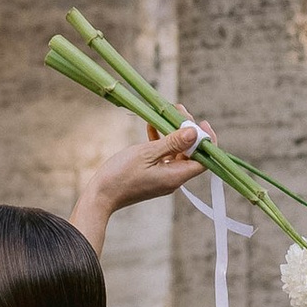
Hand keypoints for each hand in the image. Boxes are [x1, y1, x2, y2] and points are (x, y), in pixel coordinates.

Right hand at [72, 120, 206, 239]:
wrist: (100, 196)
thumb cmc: (121, 176)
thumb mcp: (147, 154)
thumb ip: (172, 142)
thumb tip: (194, 132)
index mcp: (176, 177)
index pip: (204, 161)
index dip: (206, 142)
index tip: (202, 123)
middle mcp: (173, 179)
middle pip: (190, 154)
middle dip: (188, 132)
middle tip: (180, 111)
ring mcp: (162, 178)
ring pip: (176, 153)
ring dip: (173, 134)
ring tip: (167, 113)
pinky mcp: (152, 176)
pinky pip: (162, 157)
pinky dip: (160, 142)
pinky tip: (152, 127)